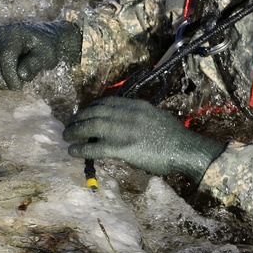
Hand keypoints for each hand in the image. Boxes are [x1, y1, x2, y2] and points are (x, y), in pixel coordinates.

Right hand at [0, 21, 81, 89]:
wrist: (46, 38)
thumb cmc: (47, 48)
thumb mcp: (47, 56)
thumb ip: (35, 64)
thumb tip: (21, 75)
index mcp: (17, 34)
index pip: (7, 54)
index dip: (9, 74)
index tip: (18, 86)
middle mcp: (2, 33)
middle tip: (12, 87)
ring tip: (6, 85)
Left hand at [63, 96, 224, 182]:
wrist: (185, 149)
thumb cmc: (174, 137)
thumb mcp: (156, 118)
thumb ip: (139, 118)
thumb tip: (125, 124)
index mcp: (137, 106)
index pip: (108, 102)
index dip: (92, 107)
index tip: (84, 112)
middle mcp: (128, 114)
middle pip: (96, 112)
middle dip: (79, 117)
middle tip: (70, 124)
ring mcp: (125, 130)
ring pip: (92, 126)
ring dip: (76, 130)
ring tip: (67, 136)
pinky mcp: (123, 148)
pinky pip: (95, 147)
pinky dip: (81, 148)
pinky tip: (73, 151)